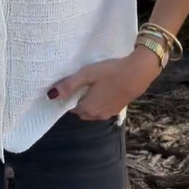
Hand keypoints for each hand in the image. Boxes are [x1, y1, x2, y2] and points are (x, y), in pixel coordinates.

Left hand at [47, 46, 161, 120]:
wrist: (138, 73)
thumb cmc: (110, 72)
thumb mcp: (87, 74)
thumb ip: (69, 85)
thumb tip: (51, 95)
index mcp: (87, 109)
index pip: (70, 107)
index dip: (68, 97)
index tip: (70, 85)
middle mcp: (96, 115)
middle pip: (80, 110)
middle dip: (78, 99)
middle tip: (80, 82)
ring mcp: (108, 113)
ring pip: (91, 110)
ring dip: (89, 101)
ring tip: (91, 84)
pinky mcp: (117, 109)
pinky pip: (101, 108)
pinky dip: (99, 101)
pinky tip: (103, 87)